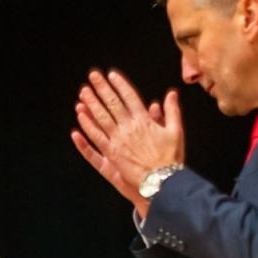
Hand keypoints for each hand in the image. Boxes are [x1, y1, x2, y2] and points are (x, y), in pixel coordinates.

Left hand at [71, 69, 184, 216]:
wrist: (162, 182)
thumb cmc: (170, 159)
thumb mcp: (176, 132)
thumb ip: (172, 111)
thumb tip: (171, 94)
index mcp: (144, 121)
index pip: (130, 97)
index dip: (120, 85)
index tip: (111, 75)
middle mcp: (129, 128)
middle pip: (112, 104)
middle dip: (102, 88)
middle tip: (93, 76)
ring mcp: (118, 141)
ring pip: (101, 118)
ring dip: (91, 104)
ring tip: (83, 92)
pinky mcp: (111, 154)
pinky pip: (96, 138)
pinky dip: (88, 127)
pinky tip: (80, 117)